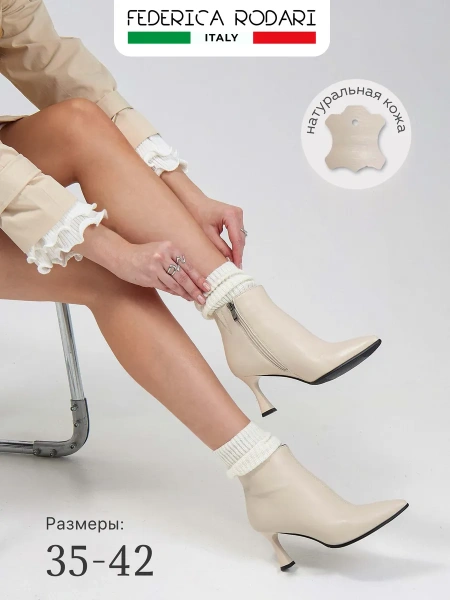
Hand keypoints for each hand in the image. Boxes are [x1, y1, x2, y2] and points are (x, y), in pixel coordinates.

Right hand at [76, 225, 209, 302]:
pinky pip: (165, 287)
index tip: (207, 286)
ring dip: (185, 293)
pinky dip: (175, 292)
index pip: (188, 265)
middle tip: (203, 297)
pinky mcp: (150, 276)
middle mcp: (164, 256)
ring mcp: (156, 267)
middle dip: (195, 288)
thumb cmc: (143, 254)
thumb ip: (174, 261)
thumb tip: (190, 277)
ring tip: (194, 299)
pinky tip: (182, 296)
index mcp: (169, 247)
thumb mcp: (160, 250)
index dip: (198, 277)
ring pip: (175, 283)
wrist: (122, 256)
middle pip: (183, 276)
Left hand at [160, 170, 246, 267]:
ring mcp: (238, 215)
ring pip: (240, 238)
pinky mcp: (236, 218)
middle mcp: (238, 214)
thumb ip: (219, 248)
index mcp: (231, 215)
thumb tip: (227, 262)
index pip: (237, 240)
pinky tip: (231, 255)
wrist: (193, 201)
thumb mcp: (206, 234)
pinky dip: (234, 245)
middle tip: (235, 270)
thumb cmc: (196, 213)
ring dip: (237, 250)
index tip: (236, 267)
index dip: (237, 255)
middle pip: (240, 239)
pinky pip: (237, 235)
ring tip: (233, 265)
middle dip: (237, 254)